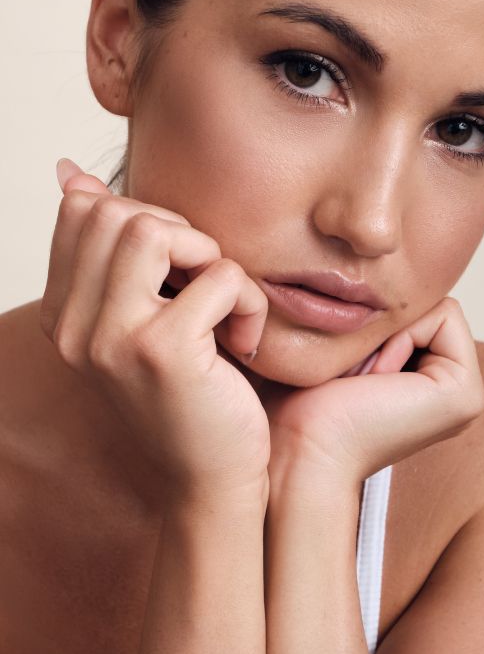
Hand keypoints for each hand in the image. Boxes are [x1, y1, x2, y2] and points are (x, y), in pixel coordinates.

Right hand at [40, 158, 270, 501]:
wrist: (211, 481)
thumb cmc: (191, 394)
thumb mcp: (140, 316)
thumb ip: (109, 251)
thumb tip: (70, 172)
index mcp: (64, 314)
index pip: (84, 211)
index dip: (148, 221)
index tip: (178, 275)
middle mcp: (74, 326)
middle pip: (118, 212)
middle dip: (180, 235)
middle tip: (205, 288)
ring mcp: (111, 338)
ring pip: (157, 230)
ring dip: (210, 259)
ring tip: (221, 307)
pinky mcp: (162, 352)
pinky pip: (220, 275)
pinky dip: (249, 302)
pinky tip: (243, 345)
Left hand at [262, 296, 483, 491]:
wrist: (300, 450)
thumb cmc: (299, 405)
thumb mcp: (338, 348)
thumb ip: (367, 319)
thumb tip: (371, 276)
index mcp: (429, 383)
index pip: (416, 306)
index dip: (376, 320)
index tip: (349, 369)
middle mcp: (453, 391)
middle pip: (428, 305)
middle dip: (384, 325)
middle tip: (356, 375)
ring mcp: (467, 396)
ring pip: (434, 306)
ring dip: (389, 331)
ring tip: (364, 379)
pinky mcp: (466, 394)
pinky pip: (442, 315)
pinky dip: (401, 335)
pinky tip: (377, 379)